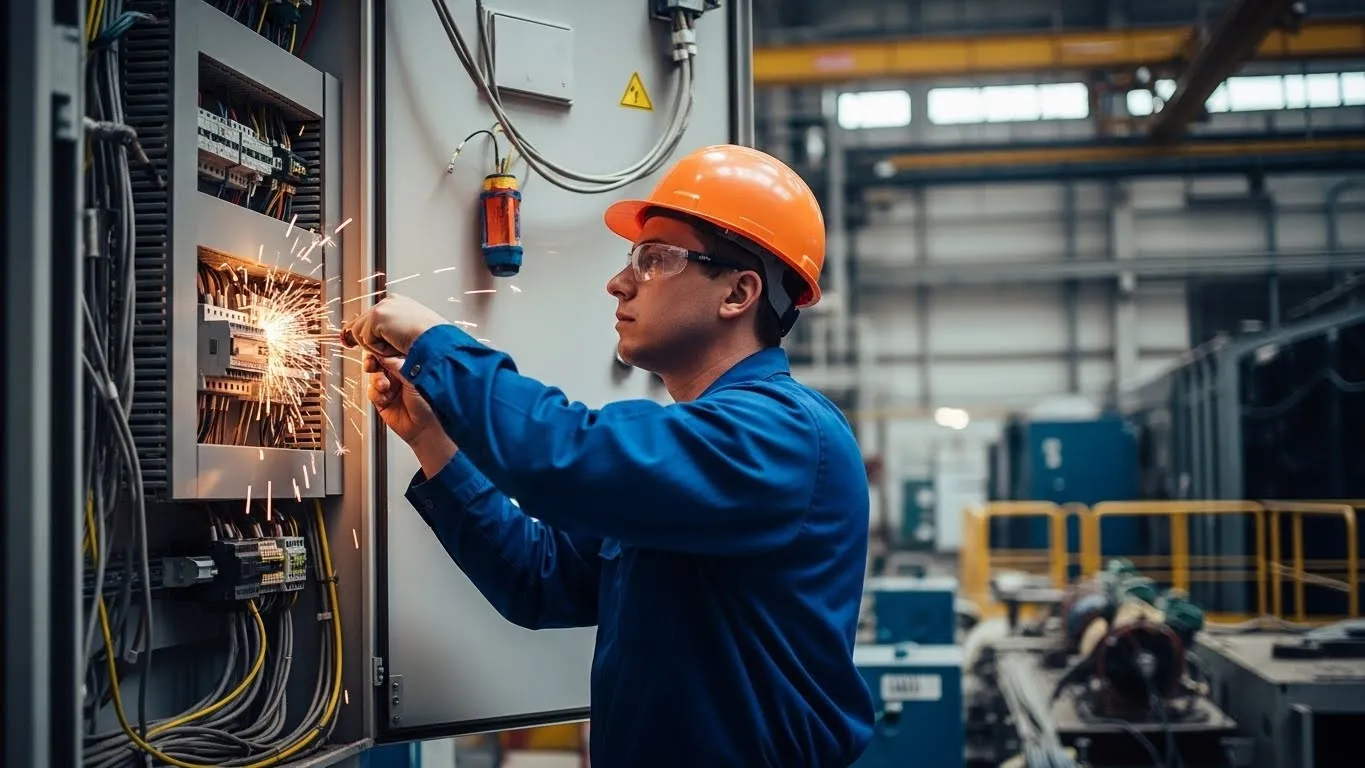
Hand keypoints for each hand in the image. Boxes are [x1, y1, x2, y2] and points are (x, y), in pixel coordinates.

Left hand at [346, 295, 447, 357]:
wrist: (438, 341)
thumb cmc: (432, 342)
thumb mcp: (412, 333)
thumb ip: (393, 332)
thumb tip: (376, 340)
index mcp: (399, 303)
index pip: (372, 317)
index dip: (366, 332)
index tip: (353, 341)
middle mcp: (389, 301)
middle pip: (360, 323)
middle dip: (364, 340)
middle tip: (371, 350)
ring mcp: (383, 307)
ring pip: (360, 333)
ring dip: (376, 347)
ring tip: (395, 347)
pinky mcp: (377, 317)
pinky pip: (366, 340)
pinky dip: (379, 349)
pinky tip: (396, 345)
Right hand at [368, 355, 458, 478]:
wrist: (427, 429)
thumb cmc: (430, 404)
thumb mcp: (414, 379)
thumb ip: (398, 366)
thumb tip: (384, 355)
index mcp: (410, 364)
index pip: (392, 352)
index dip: (382, 350)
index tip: (375, 348)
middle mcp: (399, 374)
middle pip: (379, 362)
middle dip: (373, 362)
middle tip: (373, 364)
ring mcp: (391, 386)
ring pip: (373, 376)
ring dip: (376, 380)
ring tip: (385, 386)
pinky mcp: (383, 400)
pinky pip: (372, 392)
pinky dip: (376, 394)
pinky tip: (385, 398)